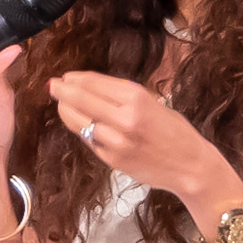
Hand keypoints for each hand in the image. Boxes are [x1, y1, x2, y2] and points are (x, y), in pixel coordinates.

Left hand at [47, 70, 233, 207]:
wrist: (189, 166)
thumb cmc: (175, 131)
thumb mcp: (153, 102)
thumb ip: (122, 95)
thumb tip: (89, 85)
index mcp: (137, 98)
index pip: (94, 83)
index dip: (76, 79)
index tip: (66, 77)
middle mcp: (124, 119)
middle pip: (81, 99)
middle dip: (62, 91)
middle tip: (52, 85)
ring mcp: (116, 141)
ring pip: (79, 121)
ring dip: (66, 110)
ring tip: (61, 103)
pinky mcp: (112, 159)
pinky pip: (89, 140)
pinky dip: (81, 129)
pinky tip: (79, 122)